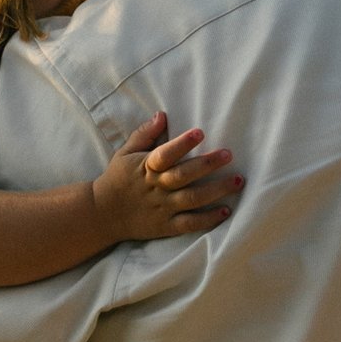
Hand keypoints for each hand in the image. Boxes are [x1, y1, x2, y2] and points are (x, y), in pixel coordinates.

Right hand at [92, 112, 242, 241]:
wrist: (102, 214)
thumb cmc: (117, 178)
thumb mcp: (125, 152)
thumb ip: (144, 134)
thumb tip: (162, 115)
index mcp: (146, 167)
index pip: (165, 154)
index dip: (182, 144)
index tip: (200, 132)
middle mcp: (157, 187)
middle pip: (184, 175)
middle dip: (208, 164)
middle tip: (229, 154)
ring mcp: (163, 208)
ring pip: (192, 199)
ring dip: (217, 190)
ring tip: (238, 180)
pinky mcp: (166, 226)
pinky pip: (190, 224)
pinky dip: (208, 219)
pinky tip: (226, 211)